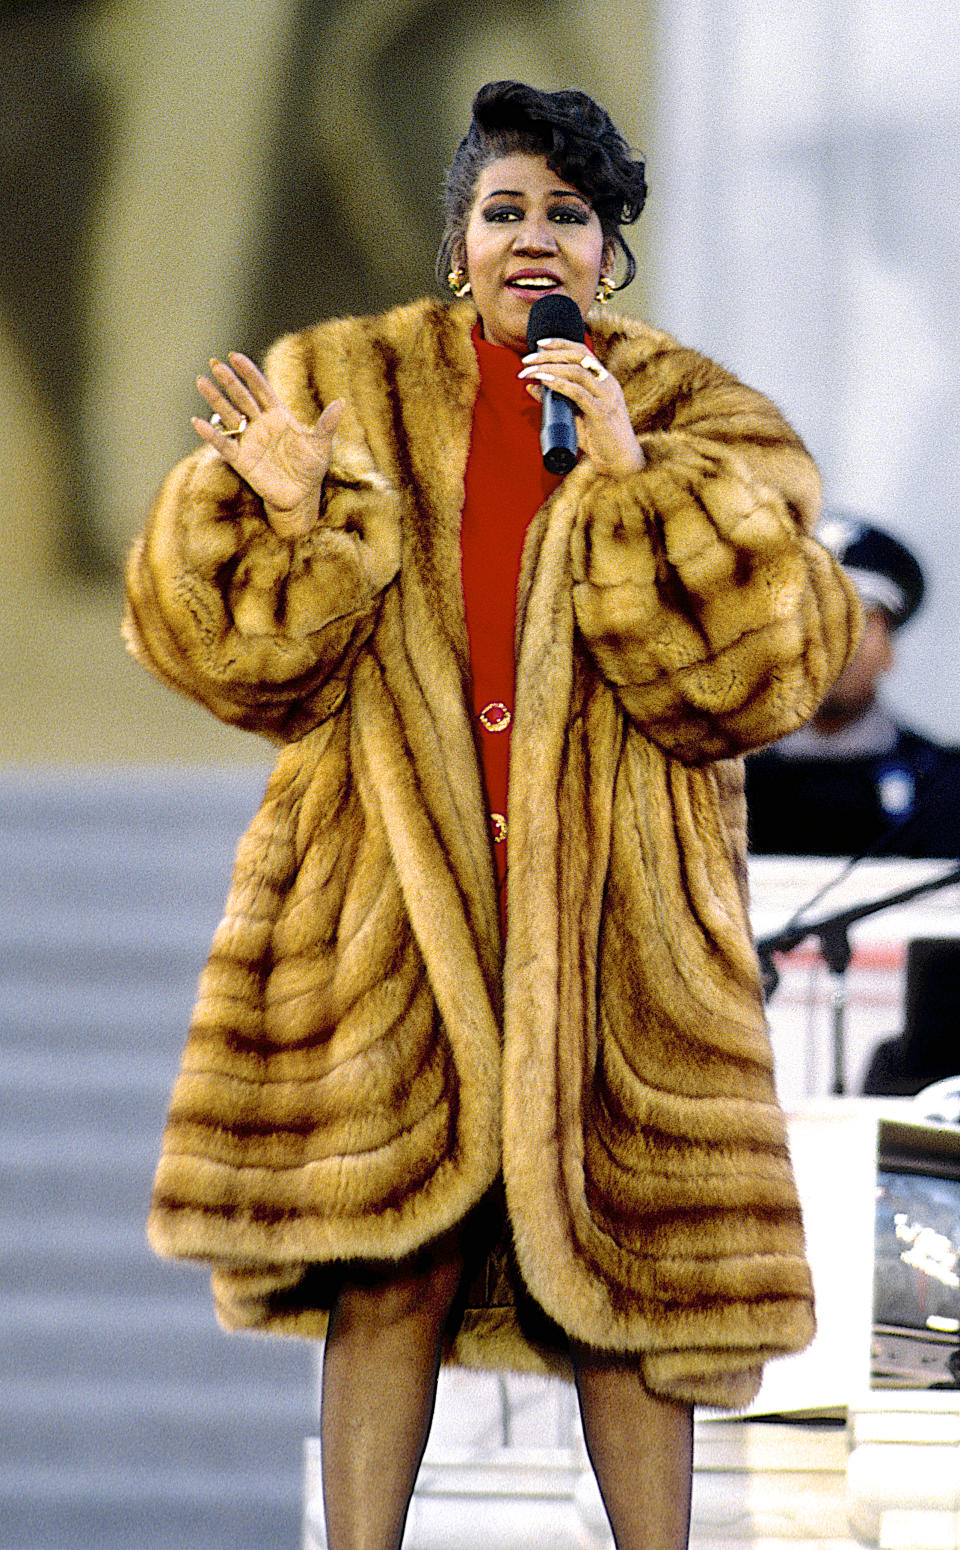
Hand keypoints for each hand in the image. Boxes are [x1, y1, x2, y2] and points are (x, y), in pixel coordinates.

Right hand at [193, 352, 343, 536]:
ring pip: (229, 416)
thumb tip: (341, 404)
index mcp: (278, 416)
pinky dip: (211, 434)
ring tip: (202, 382)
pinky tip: (198, 422)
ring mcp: (249, 441)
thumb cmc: (311, 468)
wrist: (300, 496)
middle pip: (242, 398)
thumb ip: (326, 425)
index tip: (234, 355)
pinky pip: (224, 444)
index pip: (260, 388)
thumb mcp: (321, 445)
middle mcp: (260, 424)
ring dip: (216, 400)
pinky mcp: (241, 460)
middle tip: (214, 364)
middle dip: (229, 381)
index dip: (248, 372)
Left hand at [518, 339, 643, 477]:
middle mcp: (607, 383)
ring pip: (576, 371)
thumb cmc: (599, 439)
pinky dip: (559, 384)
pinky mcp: (602, 412)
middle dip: (549, 354)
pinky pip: (578, 392)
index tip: (539, 344)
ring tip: (529, 372)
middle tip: (526, 360)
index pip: (583, 352)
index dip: (561, 343)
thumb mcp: (575, 415)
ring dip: (549, 368)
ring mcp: (606, 396)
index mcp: (604, 380)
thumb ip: (556, 399)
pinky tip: (544, 381)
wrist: (620, 461)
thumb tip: (531, 387)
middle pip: (577, 357)